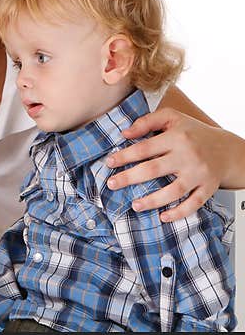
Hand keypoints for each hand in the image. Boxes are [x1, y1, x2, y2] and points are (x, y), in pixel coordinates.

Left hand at [104, 108, 231, 221]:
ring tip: (134, 205)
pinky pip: (193, 204)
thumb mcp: (172, 118)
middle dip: (130, 178)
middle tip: (112, 184)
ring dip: (152, 200)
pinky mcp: (208, 188)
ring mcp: (198, 174)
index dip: (125, 156)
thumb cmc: (193, 133)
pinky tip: (163, 216)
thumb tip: (125, 133)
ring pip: (173, 191)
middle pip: (154, 170)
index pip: (145, 148)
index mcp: (176, 138)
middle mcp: (188, 156)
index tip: (109, 162)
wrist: (227, 149)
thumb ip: (147, 121)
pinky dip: (179, 213)